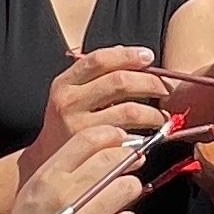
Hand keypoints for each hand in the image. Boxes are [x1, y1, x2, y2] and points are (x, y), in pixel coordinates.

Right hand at [6, 130, 144, 213]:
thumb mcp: (36, 188)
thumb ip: (65, 168)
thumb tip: (105, 150)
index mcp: (48, 177)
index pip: (88, 140)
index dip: (112, 135)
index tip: (120, 139)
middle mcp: (65, 195)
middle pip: (114, 159)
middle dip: (129, 159)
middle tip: (132, 163)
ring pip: (128, 187)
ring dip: (131, 188)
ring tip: (123, 194)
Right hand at [32, 42, 166, 173]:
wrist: (48, 160)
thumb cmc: (66, 122)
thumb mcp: (72, 93)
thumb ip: (96, 74)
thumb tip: (129, 53)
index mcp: (65, 83)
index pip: (99, 59)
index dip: (127, 55)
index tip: (148, 56)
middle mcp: (69, 101)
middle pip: (119, 82)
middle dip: (149, 82)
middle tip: (165, 88)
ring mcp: (79, 126)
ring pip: (128, 110)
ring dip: (153, 113)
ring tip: (162, 117)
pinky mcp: (92, 149)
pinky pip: (127, 137)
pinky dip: (143, 135)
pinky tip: (148, 137)